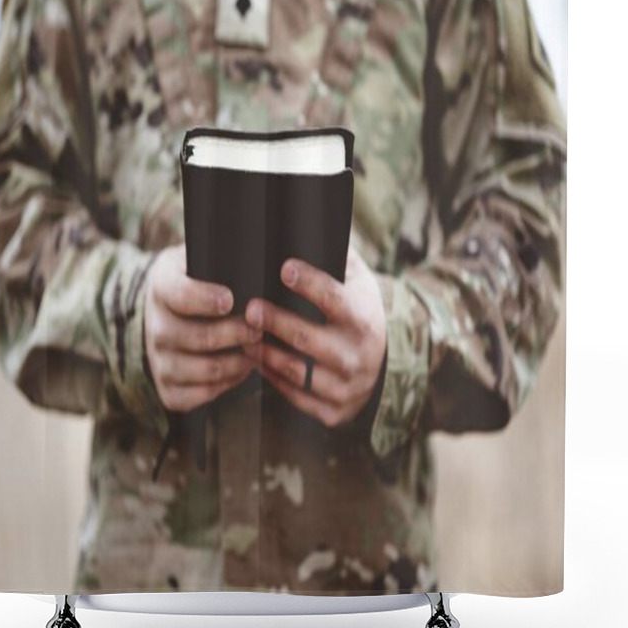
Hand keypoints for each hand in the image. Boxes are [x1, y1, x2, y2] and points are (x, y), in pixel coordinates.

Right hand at [144, 245, 261, 412]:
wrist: (165, 311)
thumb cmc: (195, 279)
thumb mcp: (197, 256)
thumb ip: (219, 252)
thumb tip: (252, 250)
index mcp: (161, 287)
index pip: (179, 295)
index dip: (204, 298)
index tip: (230, 299)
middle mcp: (155, 327)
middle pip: (197, 337)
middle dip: (236, 334)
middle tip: (260, 328)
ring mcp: (158, 360)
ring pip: (203, 369)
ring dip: (238, 362)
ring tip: (259, 349)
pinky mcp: (167, 388)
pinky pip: (198, 395)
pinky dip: (226, 385)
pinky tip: (243, 369)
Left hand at [242, 246, 386, 427]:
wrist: (383, 364)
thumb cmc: (358, 311)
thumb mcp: (358, 283)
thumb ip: (336, 256)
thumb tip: (308, 216)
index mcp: (364, 319)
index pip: (335, 299)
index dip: (310, 283)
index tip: (284, 267)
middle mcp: (357, 355)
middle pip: (306, 338)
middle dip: (274, 321)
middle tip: (248, 307)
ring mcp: (346, 387)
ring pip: (296, 371)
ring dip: (264, 353)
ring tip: (243, 336)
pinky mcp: (333, 411)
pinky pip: (295, 396)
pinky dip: (272, 379)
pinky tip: (256, 361)